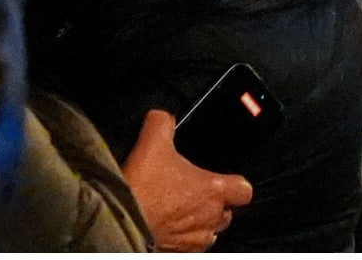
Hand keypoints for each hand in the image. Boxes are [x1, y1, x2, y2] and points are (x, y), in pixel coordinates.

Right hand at [122, 108, 253, 252]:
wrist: (117, 220)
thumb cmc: (141, 188)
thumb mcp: (152, 143)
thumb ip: (163, 123)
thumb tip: (163, 116)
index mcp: (213, 191)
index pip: (244, 190)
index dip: (235, 184)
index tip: (223, 180)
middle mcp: (210, 218)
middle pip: (227, 213)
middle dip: (214, 205)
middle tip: (193, 193)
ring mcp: (195, 240)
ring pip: (210, 232)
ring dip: (200, 223)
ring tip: (179, 211)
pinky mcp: (179, 253)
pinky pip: (191, 248)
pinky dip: (183, 239)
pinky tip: (167, 226)